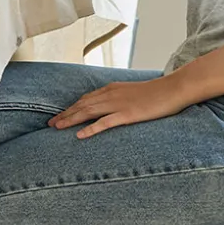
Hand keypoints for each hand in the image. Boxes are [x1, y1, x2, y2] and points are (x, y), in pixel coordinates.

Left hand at [49, 76, 191, 138]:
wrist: (173, 89)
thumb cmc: (157, 93)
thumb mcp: (133, 93)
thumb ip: (120, 98)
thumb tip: (112, 108)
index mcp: (112, 89)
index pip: (85, 98)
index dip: (71, 107)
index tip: (59, 116)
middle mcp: (111, 95)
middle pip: (82, 105)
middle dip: (65, 114)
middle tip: (50, 124)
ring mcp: (119, 104)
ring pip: (88, 112)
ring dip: (71, 119)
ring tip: (57, 128)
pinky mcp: (128, 114)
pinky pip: (105, 123)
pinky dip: (91, 128)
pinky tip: (80, 135)